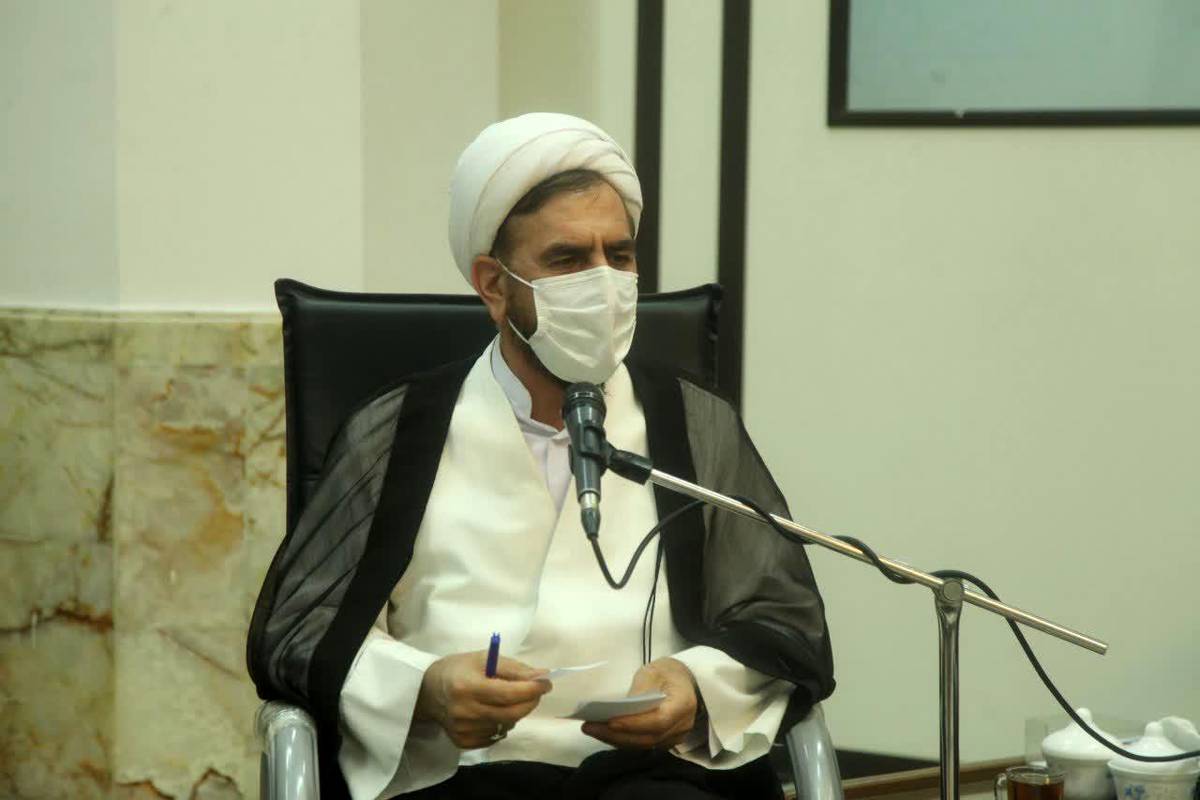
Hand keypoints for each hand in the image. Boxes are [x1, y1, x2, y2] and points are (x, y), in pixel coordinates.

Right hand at [415, 651, 550, 748]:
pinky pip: (495, 736)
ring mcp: (463, 730)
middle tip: (535, 690)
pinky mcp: (462, 742)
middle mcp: (464, 712)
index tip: (546, 682)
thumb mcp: (484, 659)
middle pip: (511, 714)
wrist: (426, 691)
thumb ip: (514, 669)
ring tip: (504, 699)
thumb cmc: (458, 669)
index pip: (508, 694)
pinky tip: (491, 712)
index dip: (532, 689)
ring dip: (514, 712)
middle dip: (530, 702)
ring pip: (506, 726)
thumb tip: (543, 676)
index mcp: (468, 687)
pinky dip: (501, 724)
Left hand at [581, 657, 699, 749]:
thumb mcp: (653, 671)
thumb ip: (640, 688)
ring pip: (643, 745)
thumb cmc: (667, 673)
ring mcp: (674, 737)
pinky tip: (604, 732)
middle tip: (590, 727)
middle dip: (617, 735)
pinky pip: (642, 744)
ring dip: (616, 739)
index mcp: (683, 704)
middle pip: (648, 738)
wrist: (683, 681)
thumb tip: (622, 707)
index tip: (610, 721)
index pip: (658, 721)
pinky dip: (622, 740)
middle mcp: (682, 726)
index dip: (634, 724)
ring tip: (592, 729)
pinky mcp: (664, 741)